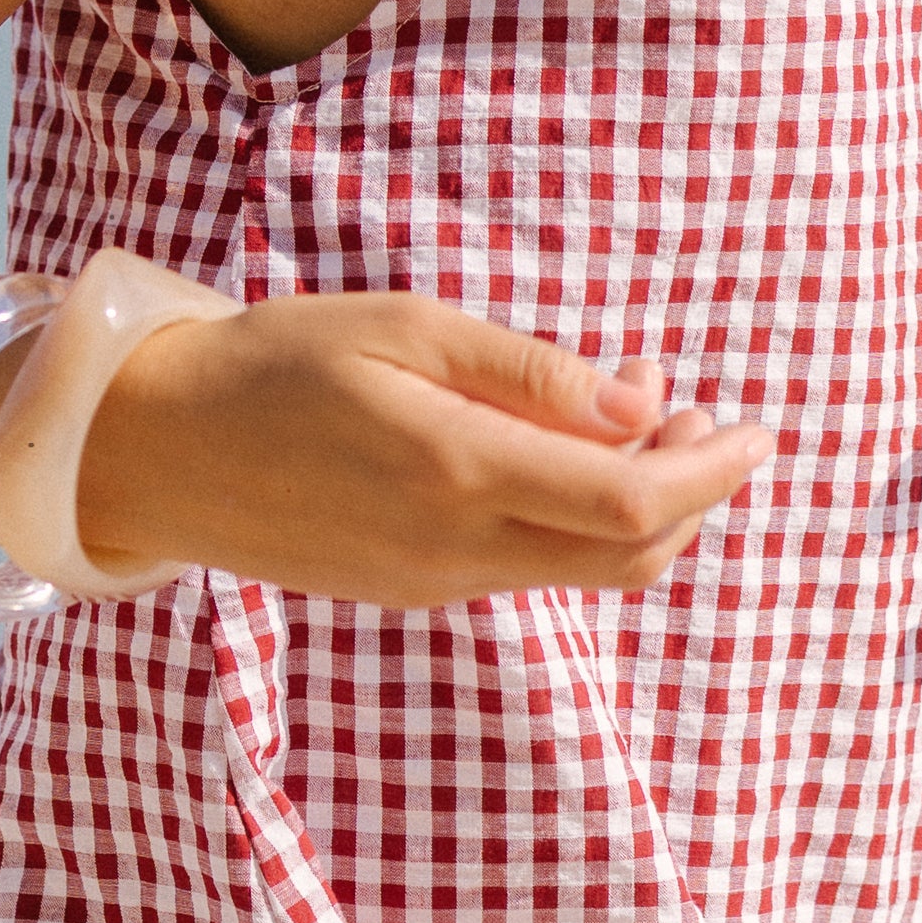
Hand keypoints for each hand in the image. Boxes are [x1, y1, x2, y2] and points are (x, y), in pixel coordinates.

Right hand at [71, 293, 772, 602]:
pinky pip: (530, 566)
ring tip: (642, 414)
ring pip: (586, 569)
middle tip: (708, 419)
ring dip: (638, 505)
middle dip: (693, 496)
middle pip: (630, 555)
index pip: (631, 503)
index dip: (711, 474)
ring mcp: (440, 584)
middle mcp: (459, 550)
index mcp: (460, 474)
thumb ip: (532, 375)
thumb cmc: (281, 362)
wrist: (166, 451)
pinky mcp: (419, 592)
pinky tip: (566, 452)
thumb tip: (642, 408)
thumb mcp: (409, 330)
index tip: (755, 431)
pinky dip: (577, 518)